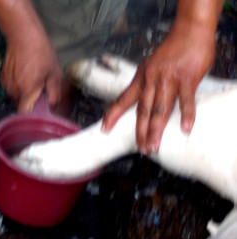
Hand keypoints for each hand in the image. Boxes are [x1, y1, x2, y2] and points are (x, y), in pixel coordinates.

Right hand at [1, 36, 65, 112]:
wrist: (22, 37)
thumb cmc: (41, 53)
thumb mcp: (54, 72)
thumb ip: (54, 92)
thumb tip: (52, 105)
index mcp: (27, 90)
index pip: (25, 114)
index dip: (32, 116)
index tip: (40, 111)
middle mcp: (14, 90)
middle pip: (22, 105)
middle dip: (31, 101)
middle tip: (41, 89)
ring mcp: (6, 84)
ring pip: (16, 96)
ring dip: (24, 93)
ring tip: (32, 78)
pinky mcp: (2, 78)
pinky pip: (11, 88)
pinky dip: (18, 85)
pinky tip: (24, 73)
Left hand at [101, 29, 213, 153]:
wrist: (189, 33)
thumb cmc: (171, 51)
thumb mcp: (151, 66)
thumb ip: (148, 83)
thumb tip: (146, 99)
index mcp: (141, 78)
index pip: (123, 99)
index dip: (113, 115)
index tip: (105, 129)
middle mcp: (151, 80)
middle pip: (142, 110)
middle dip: (140, 132)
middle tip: (141, 149)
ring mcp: (168, 80)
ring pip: (160, 109)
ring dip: (156, 129)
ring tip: (154, 146)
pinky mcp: (186, 78)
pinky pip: (185, 100)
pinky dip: (186, 115)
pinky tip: (185, 128)